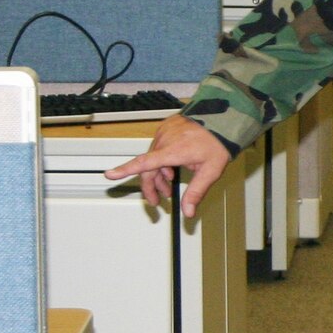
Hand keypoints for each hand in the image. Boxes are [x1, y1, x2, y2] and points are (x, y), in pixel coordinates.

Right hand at [103, 115, 231, 218]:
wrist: (222, 119)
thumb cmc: (217, 143)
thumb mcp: (211, 171)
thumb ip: (196, 192)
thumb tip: (188, 212)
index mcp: (174, 150)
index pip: (145, 163)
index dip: (126, 170)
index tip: (109, 175)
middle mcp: (165, 139)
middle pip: (148, 167)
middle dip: (151, 186)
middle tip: (156, 202)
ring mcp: (165, 132)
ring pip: (153, 158)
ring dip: (158, 174)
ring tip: (168, 186)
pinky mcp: (166, 128)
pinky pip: (158, 148)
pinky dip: (161, 160)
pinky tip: (171, 168)